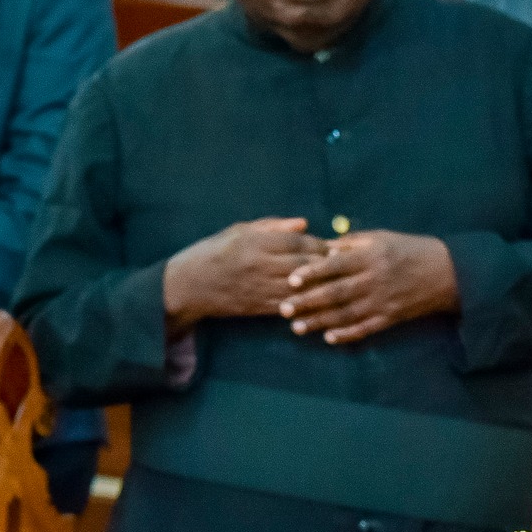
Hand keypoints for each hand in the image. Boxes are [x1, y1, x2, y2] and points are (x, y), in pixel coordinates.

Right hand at [162, 217, 325, 332]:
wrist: (188, 286)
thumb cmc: (212, 252)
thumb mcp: (238, 231)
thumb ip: (272, 227)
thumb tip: (304, 224)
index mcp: (255, 243)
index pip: (298, 242)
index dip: (319, 243)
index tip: (333, 244)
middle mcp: (260, 265)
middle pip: (304, 263)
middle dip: (326, 263)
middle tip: (343, 262)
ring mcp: (259, 288)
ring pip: (301, 287)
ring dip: (321, 285)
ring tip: (336, 281)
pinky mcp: (258, 307)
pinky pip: (290, 304)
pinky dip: (306, 302)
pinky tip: (318, 299)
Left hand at [278, 229, 458, 344]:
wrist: (448, 272)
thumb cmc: (409, 249)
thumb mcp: (381, 237)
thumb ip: (351, 242)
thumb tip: (323, 248)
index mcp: (371, 256)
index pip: (336, 265)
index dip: (312, 272)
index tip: (291, 278)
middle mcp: (375, 279)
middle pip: (336, 292)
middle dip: (308, 301)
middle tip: (283, 308)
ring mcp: (383, 301)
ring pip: (346, 314)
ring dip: (320, 322)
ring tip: (296, 327)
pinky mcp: (391, 317)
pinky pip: (366, 328)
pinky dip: (347, 335)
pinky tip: (328, 338)